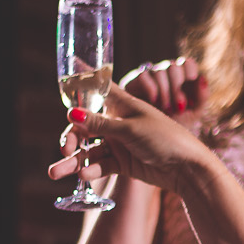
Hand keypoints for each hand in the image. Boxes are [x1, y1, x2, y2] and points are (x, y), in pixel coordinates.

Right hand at [48, 84, 213, 195]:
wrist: (187, 169)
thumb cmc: (165, 139)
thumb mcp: (130, 129)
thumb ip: (100, 124)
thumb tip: (71, 115)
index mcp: (123, 105)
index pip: (98, 88)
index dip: (83, 79)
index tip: (67, 68)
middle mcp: (118, 122)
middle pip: (85, 126)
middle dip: (71, 137)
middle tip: (64, 150)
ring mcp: (120, 143)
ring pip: (90, 150)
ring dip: (74, 160)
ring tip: (56, 173)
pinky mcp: (124, 163)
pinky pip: (102, 165)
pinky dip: (93, 169)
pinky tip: (85, 175)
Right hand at [126, 56, 205, 125]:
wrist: (154, 136)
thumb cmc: (177, 122)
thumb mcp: (194, 113)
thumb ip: (202, 96)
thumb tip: (202, 78)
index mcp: (183, 76)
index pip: (188, 64)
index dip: (190, 76)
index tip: (191, 97)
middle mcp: (167, 72)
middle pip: (173, 67)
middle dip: (177, 89)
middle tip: (179, 108)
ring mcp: (151, 74)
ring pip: (159, 72)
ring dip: (165, 93)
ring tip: (166, 110)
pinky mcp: (136, 80)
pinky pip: (144, 76)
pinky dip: (151, 90)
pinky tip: (154, 104)